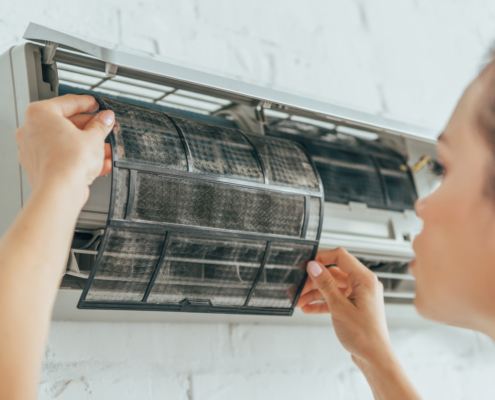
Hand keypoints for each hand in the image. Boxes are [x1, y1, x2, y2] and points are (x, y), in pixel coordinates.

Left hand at [15, 94, 114, 207]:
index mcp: (40, 114)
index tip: (96, 105)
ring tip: (108, 148)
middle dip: (90, 128)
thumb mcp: (94, 137)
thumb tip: (105, 119)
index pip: (67, 102)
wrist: (60, 190)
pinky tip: (102, 163)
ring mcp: (34, 151)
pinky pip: (64, 158)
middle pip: (66, 124)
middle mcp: (32, 130)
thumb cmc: (68, 162)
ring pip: (67, 143)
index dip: (86, 103)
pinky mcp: (41, 168)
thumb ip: (100, 125)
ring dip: (89, 145)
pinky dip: (81, 159)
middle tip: (105, 127)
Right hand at [297, 248, 393, 365]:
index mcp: (365, 279)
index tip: (307, 264)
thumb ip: (325, 284)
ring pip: (332, 287)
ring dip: (315, 293)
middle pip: (333, 273)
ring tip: (299, 300)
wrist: (374, 359)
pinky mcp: (354, 306)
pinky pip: (335, 298)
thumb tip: (314, 266)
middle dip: (314, 281)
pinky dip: (322, 303)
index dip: (322, 258)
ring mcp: (359, 296)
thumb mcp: (339, 306)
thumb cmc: (365, 336)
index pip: (340, 256)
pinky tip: (308, 308)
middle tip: (298, 288)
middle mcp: (363, 284)